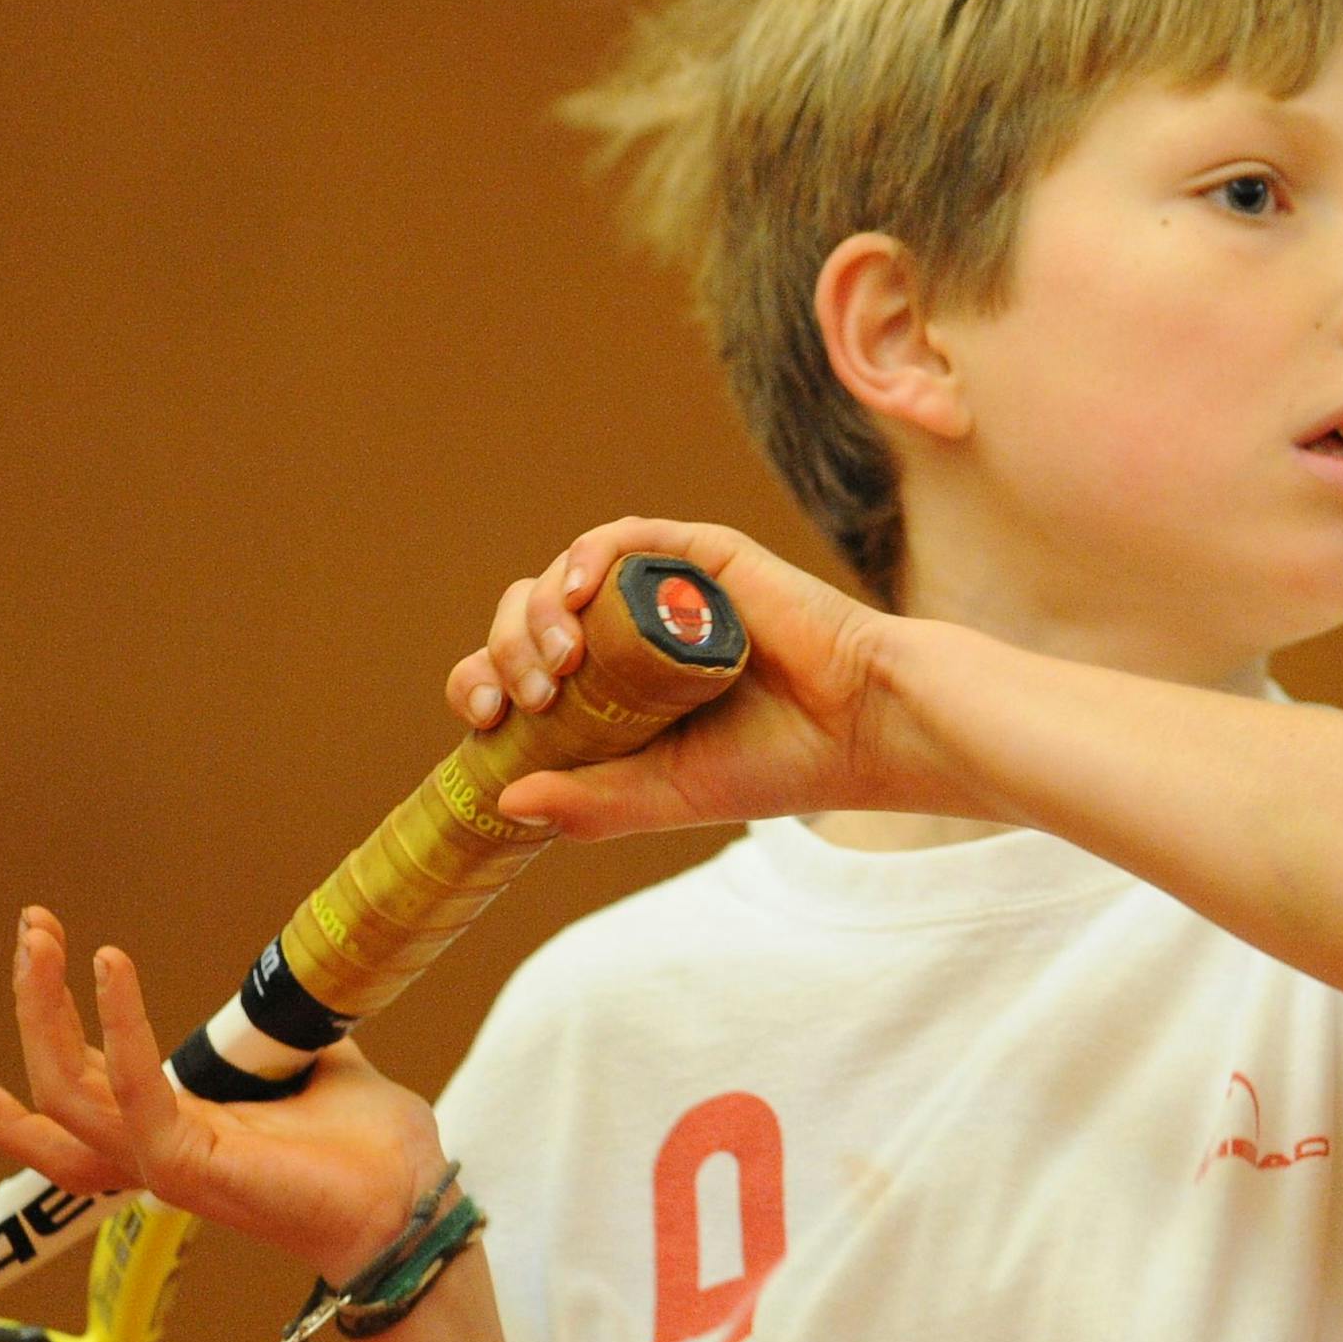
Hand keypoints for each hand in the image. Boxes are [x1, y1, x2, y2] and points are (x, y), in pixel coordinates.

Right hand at [0, 907, 440, 1284]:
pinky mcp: (187, 1169)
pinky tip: (110, 964)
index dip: (51, 1021)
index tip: (38, 950)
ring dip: (42, 1010)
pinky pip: (132, 1093)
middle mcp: (157, 1152)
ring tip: (39, 940)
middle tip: (31, 927)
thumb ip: (279, 1041)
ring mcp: (166, 1165)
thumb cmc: (372, 1154)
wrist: (412, 1205)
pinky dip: (119, 1025)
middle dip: (34, 1002)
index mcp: (179, 1131)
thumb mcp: (313, 1071)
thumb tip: (287, 999)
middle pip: (55, 1084)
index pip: (84, 1082)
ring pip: (64, 1093)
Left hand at [445, 517, 931, 839]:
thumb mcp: (665, 796)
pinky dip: (587, 556)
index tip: (485, 718)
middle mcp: (628, 635)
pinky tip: (577, 591)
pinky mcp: (697, 557)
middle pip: (530, 620)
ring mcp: (660, 593)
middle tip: (528, 696)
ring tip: (560, 662)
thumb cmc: (774, 765)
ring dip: (539, 613)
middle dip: (505, 651)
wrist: (858, 725)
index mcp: (613, 691)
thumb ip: (591, 803)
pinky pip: (623, 538)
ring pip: (564, 578)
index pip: (521, 673)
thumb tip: (505, 801)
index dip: (484, 683)